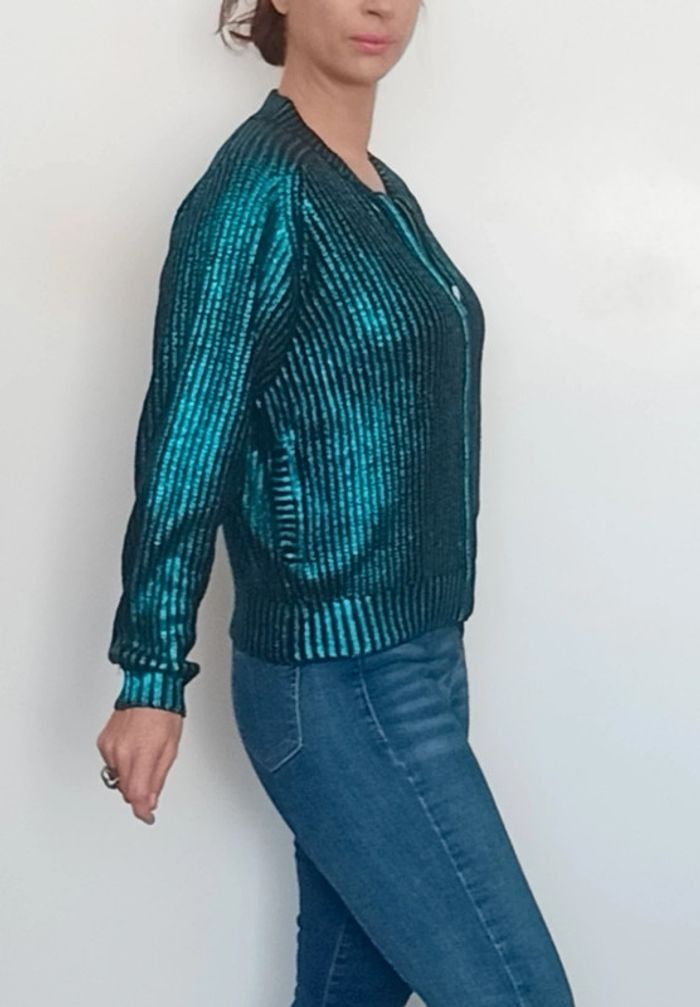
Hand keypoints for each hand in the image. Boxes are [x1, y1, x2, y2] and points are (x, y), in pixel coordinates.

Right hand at [96, 707, 183, 823]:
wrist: (148, 689)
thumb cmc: (163, 714)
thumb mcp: (171, 749)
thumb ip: (158, 778)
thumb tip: (151, 800)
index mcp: (141, 755)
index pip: (137, 796)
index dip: (143, 811)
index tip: (147, 816)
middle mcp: (121, 753)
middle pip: (126, 790)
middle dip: (139, 793)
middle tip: (151, 783)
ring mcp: (110, 748)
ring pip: (118, 778)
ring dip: (130, 777)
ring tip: (144, 757)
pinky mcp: (103, 742)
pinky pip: (111, 763)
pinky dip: (122, 763)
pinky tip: (133, 749)